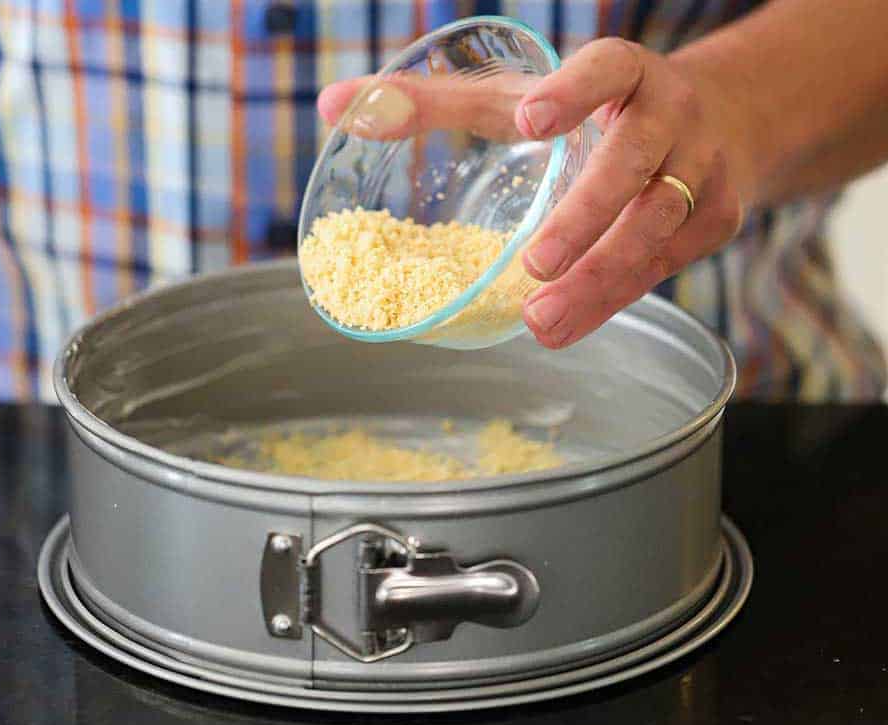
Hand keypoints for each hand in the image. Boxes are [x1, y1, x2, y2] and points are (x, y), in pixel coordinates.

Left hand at [318, 37, 747, 350]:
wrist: (719, 125)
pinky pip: (660, 269)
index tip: (533, 119)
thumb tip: (335, 105)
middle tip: (535, 265)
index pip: (607, 68)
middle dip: (584, 217)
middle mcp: (670, 115)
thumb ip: (433, 104)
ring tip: (542, 321)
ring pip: (653, 230)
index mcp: (625, 71)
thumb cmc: (592, 112)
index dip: (574, 92)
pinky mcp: (714, 222)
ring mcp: (699, 170)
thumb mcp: (520, 97)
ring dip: (599, 280)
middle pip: (632, 165)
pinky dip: (614, 301)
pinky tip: (569, 326)